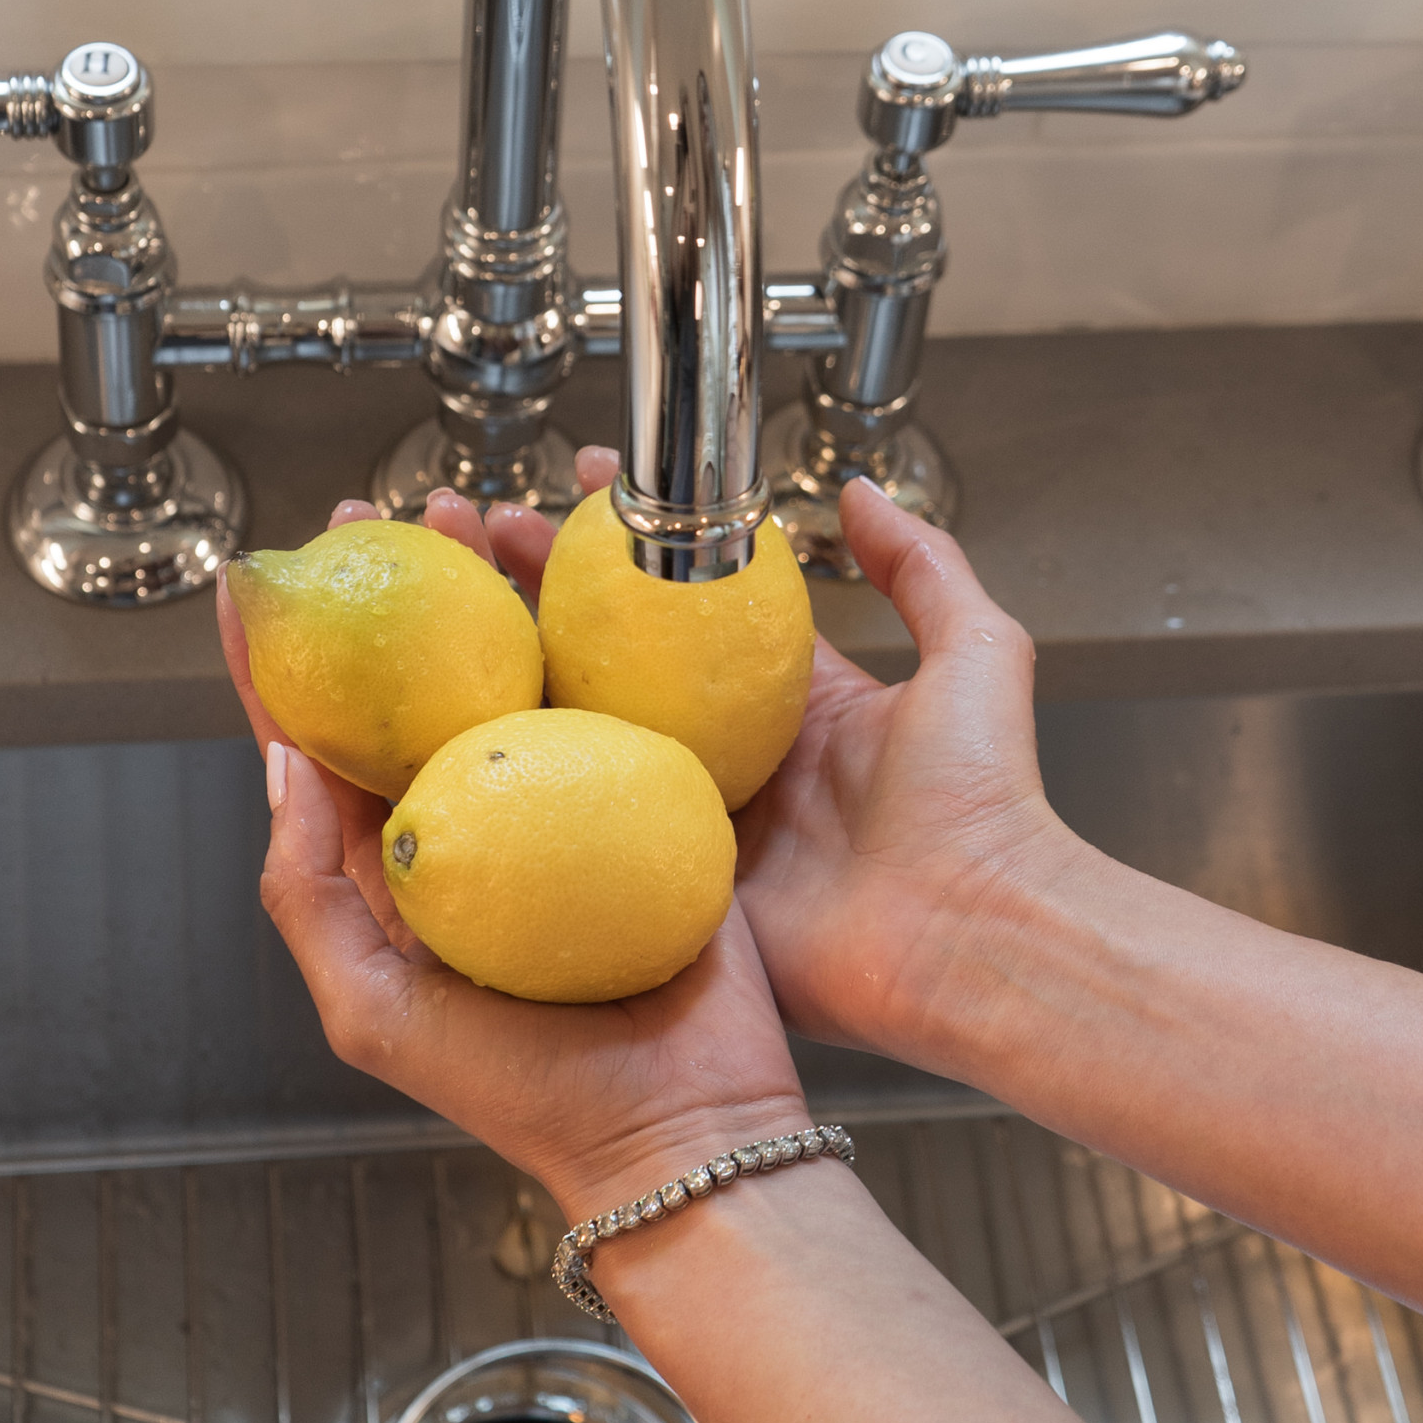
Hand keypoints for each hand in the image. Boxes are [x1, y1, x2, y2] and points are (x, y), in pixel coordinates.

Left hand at [216, 483, 806, 1225]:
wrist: (684, 1125)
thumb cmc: (526, 1092)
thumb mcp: (371, 1011)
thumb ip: (305, 894)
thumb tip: (279, 762)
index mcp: (396, 869)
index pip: (317, 748)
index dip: (279, 664)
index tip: (253, 583)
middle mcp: (470, 824)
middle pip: (412, 681)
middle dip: (386, 592)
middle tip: (374, 517)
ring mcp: (558, 802)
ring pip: (506, 665)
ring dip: (484, 584)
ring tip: (468, 512)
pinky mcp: (646, 789)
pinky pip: (608, 687)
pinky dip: (584, 621)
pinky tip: (572, 562)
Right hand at [488, 450, 1073, 1077]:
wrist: (970, 938)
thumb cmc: (981, 802)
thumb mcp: (975, 654)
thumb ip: (922, 565)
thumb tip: (859, 492)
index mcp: (789, 704)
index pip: (685, 605)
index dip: (628, 545)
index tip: (577, 484)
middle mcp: (725, 759)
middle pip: (607, 658)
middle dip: (533, 587)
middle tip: (472, 527)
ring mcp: (685, 821)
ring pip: (575, 732)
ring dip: (501, 666)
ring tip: (442, 597)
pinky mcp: (661, 884)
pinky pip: (577, 828)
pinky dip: (514, 776)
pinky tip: (453, 720)